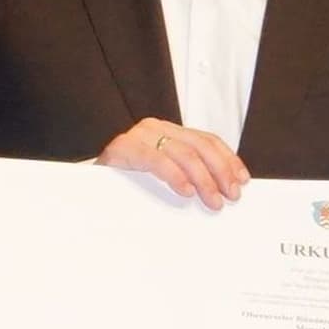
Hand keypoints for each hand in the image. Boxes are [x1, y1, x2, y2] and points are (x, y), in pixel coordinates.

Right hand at [98, 115, 250, 207]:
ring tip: (212, 200)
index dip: (228, 159)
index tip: (242, 180)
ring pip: (183, 154)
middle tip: (230, 196)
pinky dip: (174, 176)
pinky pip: (156, 160)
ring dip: (203, 180)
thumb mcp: (164, 174)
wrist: (86, 185)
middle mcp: (156, 128)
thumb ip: (188, 173)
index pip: (207, 140)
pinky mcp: (124, 148)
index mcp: (169, 132)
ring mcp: (140, 136)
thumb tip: (224, 189)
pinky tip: (186, 191)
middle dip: (220, 172)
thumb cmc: (128, 182)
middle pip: (200, 147)